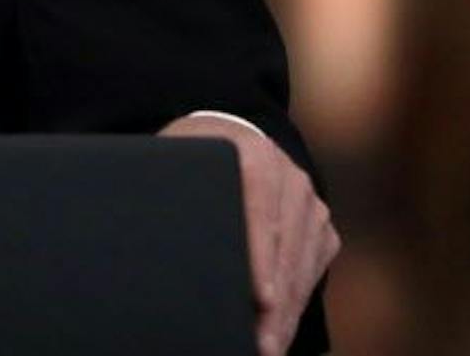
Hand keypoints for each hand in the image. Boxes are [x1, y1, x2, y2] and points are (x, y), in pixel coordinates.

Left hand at [159, 114, 338, 355]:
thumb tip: (148, 233)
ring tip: (269, 347)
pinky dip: (298, 302)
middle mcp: (290, 178)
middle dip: (276, 304)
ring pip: (303, 267)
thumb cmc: (192, 155)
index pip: (260, 211)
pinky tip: (280, 329)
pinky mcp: (321, 226)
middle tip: (261, 345)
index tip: (261, 298)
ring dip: (288, 313)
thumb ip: (169, 189)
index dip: (260, 257)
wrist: (231, 134)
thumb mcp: (176, 159)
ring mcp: (310, 203)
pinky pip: (313, 269)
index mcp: (253, 155)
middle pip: (286, 249)